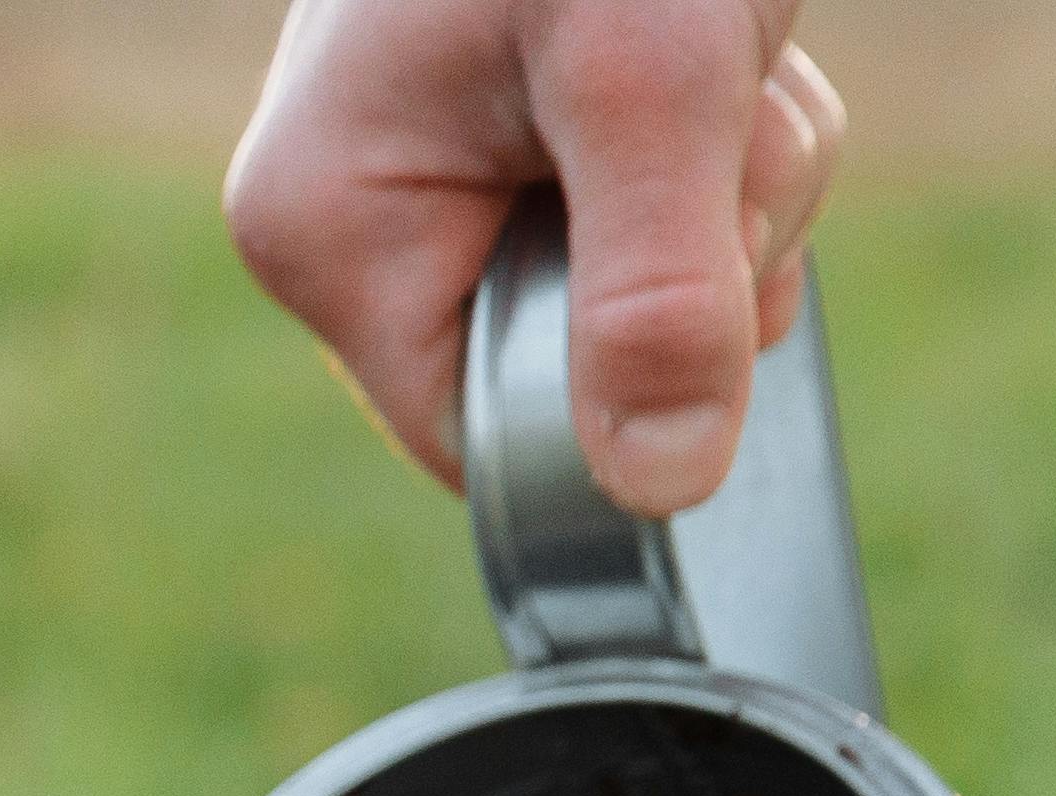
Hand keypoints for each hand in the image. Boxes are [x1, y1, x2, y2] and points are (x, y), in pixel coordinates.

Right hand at [225, 0, 846, 516]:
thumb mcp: (655, 79)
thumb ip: (654, 288)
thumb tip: (658, 487)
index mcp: (324, 226)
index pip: (481, 443)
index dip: (619, 387)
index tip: (696, 250)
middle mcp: (349, 214)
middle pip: (565, 364)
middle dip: (691, 267)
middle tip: (717, 114)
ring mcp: (432, 170)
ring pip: (631, 291)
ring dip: (731, 197)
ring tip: (721, 53)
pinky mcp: (515, 130)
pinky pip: (649, 215)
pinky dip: (724, 150)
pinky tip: (719, 49)